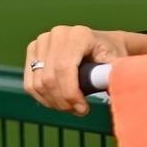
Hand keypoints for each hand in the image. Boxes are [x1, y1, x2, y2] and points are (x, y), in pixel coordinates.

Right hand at [24, 26, 146, 115]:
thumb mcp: (116, 60)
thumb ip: (112, 73)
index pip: (64, 68)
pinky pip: (30, 83)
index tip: (83, 109)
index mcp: (78, 35)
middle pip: (49, 78)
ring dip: (53, 102)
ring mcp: (42, 41)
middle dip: (63, 101)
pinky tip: (58, 103)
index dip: (70, 93)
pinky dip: (42, 98)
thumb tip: (112, 89)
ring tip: (70, 108)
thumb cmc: (111, 52)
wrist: (101, 42)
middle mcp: (57, 35)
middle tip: (78, 111)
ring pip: (38, 83)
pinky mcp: (33, 51)